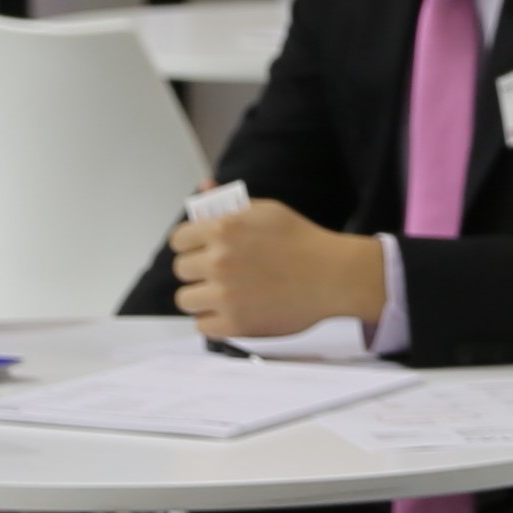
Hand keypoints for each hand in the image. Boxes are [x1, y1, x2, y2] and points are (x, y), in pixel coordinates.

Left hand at [170, 196, 391, 341]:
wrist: (334, 276)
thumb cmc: (302, 240)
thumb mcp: (266, 211)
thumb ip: (230, 203)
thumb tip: (205, 186)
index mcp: (223, 229)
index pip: (178, 240)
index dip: (190, 244)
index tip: (201, 250)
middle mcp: (219, 261)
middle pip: (182, 269)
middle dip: (198, 269)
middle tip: (219, 272)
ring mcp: (225, 295)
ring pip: (186, 300)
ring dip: (202, 297)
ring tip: (224, 294)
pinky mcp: (236, 324)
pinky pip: (202, 326)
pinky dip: (214, 321)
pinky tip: (232, 311)